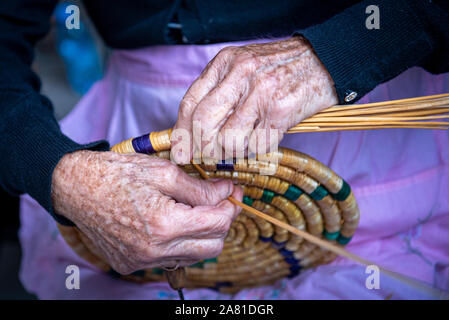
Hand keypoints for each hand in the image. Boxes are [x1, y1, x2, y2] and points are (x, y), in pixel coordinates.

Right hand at [51, 150, 241, 273]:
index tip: (232, 192)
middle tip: (219, 202)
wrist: (76, 187)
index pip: (218, 224)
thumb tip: (226, 192)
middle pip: (212, 247)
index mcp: (164, 225)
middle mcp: (154, 251)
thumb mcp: (164, 171)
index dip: (231, 206)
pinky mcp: (131, 264)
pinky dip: (179, 243)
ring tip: (194, 210)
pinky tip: (171, 222)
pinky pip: (169, 259)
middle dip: (222, 223)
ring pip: (193, 256)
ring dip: (202, 235)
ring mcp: (141, 262)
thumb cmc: (117, 174)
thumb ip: (200, 188)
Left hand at [172, 36, 337, 162]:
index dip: (182, 133)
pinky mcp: (281, 111)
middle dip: (202, 149)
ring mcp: (262, 92)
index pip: (190, 103)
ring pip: (228, 140)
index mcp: (226, 62)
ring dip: (232, 152)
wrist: (322, 62)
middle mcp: (241, 74)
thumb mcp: (242, 69)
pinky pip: (256, 146)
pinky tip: (264, 137)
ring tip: (244, 143)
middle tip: (209, 158)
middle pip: (203, 123)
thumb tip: (192, 134)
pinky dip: (255, 150)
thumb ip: (217, 93)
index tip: (182, 152)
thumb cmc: (278, 70)